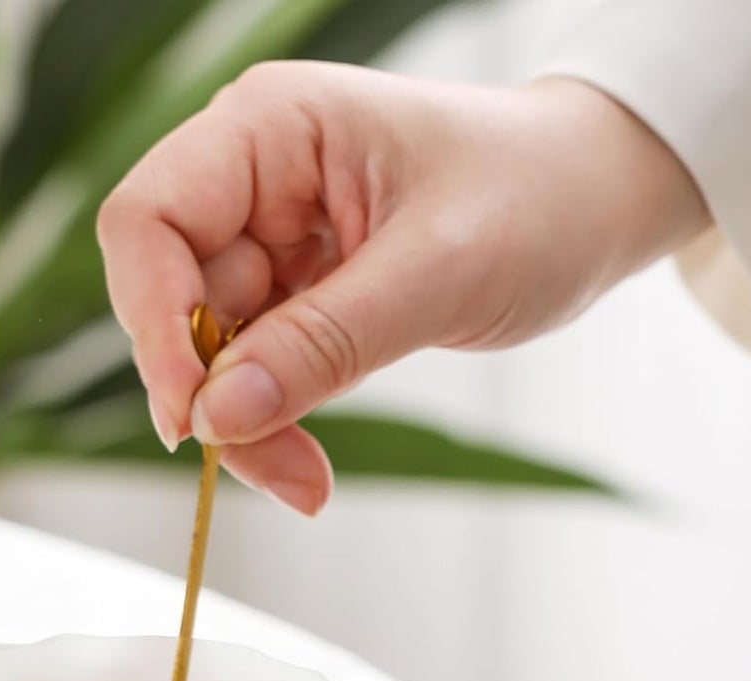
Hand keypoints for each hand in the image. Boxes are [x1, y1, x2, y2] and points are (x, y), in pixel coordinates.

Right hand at [97, 63, 705, 511]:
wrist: (601, 199)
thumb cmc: (540, 196)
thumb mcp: (438, 273)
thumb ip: (324, 344)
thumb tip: (218, 416)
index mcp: (272, 128)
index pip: (149, 220)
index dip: (151, 323)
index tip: (192, 417)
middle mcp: (254, 178)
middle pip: (171, 299)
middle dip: (212, 396)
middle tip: (277, 473)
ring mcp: (272, 237)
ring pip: (209, 351)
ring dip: (245, 425)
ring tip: (306, 482)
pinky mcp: (297, 291)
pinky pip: (254, 369)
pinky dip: (272, 421)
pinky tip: (306, 461)